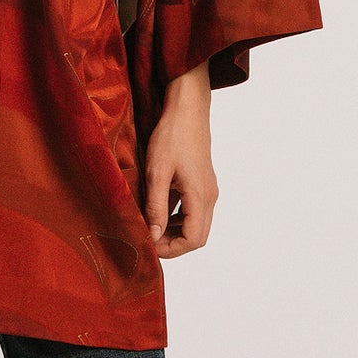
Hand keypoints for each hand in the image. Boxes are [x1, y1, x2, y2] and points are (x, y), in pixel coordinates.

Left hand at [143, 66, 218, 257]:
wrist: (187, 108)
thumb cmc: (172, 136)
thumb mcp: (157, 172)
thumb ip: (156, 206)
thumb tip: (152, 236)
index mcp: (200, 196)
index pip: (193, 239)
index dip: (171, 249)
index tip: (148, 244)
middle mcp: (209, 196)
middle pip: (197, 236)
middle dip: (173, 243)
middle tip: (148, 239)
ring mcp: (207, 189)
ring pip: (196, 223)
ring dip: (174, 231)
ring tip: (150, 226)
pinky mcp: (202, 181)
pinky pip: (193, 209)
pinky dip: (177, 216)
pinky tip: (157, 209)